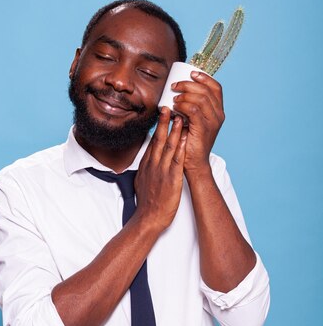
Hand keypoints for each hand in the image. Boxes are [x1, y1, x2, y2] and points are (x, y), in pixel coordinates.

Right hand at [134, 107, 185, 231]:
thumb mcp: (141, 182)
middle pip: (158, 139)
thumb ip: (146, 170)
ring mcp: (162, 171)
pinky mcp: (172, 178)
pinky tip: (184, 138)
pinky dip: (180, 147)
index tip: (160, 116)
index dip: (156, 128)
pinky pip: (177, 160)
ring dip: (174, 130)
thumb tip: (146, 162)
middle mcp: (153, 165)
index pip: (152, 142)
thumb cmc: (147, 203)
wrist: (148, 218)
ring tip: (178, 116)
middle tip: (166, 107)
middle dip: (162, 123)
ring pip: (168, 146)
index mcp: (147, 165)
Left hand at [171, 71, 224, 175]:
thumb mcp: (193, 120)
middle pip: (206, 90)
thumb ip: (190, 107)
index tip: (191, 74)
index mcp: (218, 111)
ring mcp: (213, 122)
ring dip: (185, 94)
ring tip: (174, 98)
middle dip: (189, 84)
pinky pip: (194, 110)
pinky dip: (183, 105)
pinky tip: (175, 106)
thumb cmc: (190, 141)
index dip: (204, 78)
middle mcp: (219, 115)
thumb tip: (177, 91)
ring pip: (200, 98)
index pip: (216, 88)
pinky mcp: (204, 129)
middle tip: (175, 86)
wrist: (193, 162)